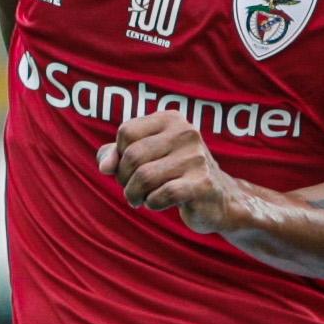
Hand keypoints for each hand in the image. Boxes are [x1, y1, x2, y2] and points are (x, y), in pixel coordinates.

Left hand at [101, 110, 247, 233]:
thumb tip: (104, 167)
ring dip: (134, 194)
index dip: (119, 155)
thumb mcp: (144, 158)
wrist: (219, 200)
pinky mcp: (203, 183)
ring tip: (140, 200)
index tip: (129, 170)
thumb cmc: (175, 175)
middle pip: (133, 155)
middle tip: (131, 190)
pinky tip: (157, 204)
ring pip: (144, 176)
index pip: (126, 132)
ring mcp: (197, 158)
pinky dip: (152, 203)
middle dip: (124, 178)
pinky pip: (162, 194)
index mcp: (172, 119)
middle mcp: (187, 133)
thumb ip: (116, 155)